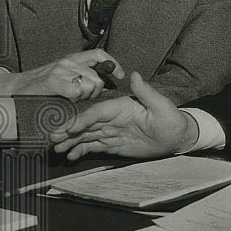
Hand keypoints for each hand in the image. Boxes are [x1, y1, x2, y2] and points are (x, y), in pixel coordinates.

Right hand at [0, 49, 125, 100]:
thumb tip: (105, 81)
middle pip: (98, 77)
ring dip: (84, 97)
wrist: (14, 90)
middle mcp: (68, 61)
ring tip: (72, 99)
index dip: (114, 65)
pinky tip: (66, 101)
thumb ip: (82, 75)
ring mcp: (60, 70)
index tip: (120, 76)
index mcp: (73, 59)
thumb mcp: (63, 76)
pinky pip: (76, 92)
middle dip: (95, 92)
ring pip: (90, 85)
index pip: (100, 55)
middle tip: (83, 98)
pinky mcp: (52, 81)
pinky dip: (74, 99)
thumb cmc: (40, 88)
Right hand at [49, 72, 197, 159]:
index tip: (68, 128)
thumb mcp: (162, 105)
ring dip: (70, 141)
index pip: (96, 112)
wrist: (177, 138)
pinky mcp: (113, 144)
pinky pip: (93, 146)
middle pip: (86, 124)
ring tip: (56, 149)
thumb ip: (146, 92)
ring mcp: (111, 131)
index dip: (81, 120)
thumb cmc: (172, 119)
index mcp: (121, 106)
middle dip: (69, 131)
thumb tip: (134, 74)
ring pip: (86, 135)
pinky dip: (80, 150)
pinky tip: (70, 156)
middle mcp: (113, 118)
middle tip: (52, 138)